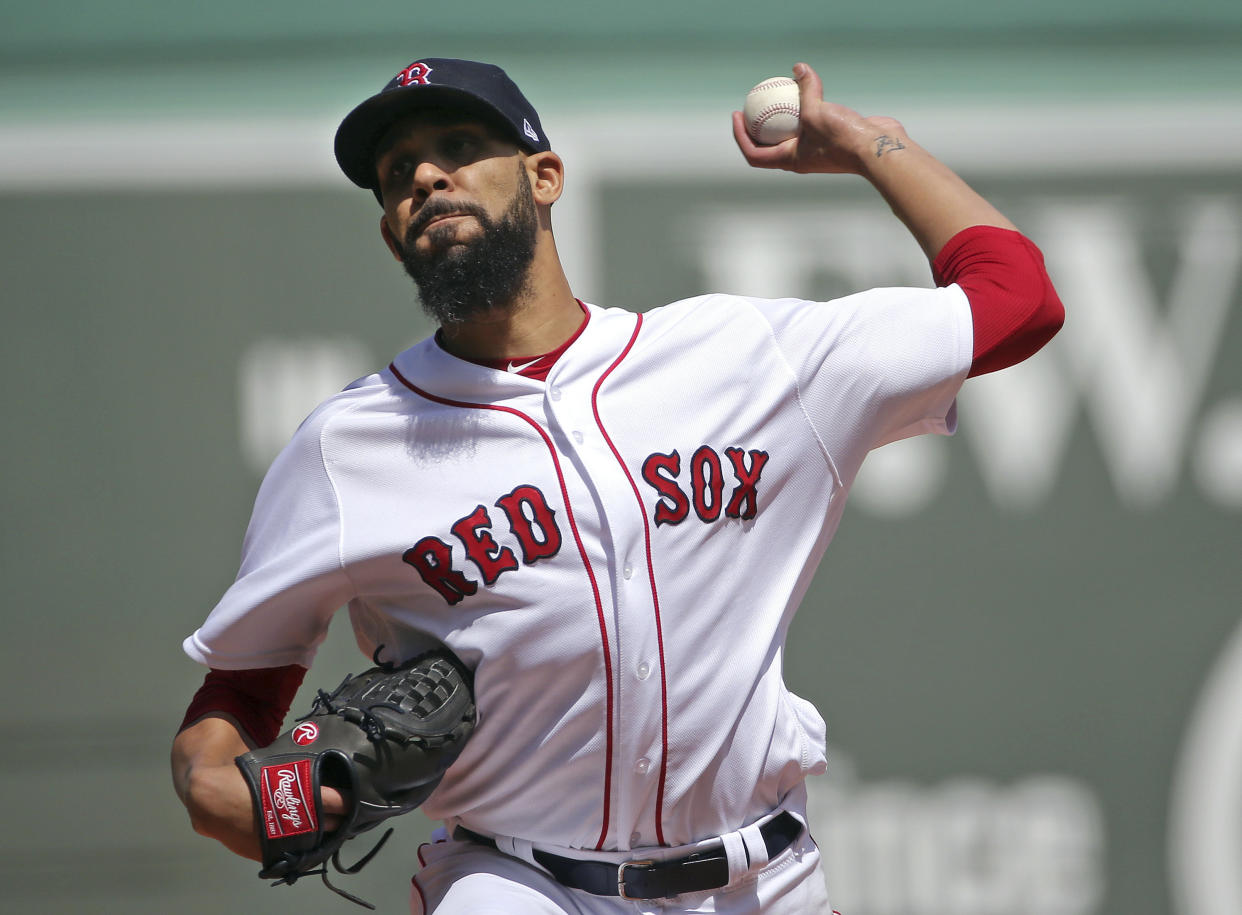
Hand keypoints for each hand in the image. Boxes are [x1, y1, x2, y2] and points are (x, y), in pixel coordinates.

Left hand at [732, 62, 910, 176]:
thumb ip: (806, 89)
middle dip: (757, 127)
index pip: (754, 154)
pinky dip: (806, 110)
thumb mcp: (816, 111)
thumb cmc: (843, 137)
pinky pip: (813, 124)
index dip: (740, 137)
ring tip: (778, 95)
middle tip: (752, 105)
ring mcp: (816, 151)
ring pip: (793, 134)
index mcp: (789, 160)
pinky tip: (808, 92)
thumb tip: (799, 68)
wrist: (878, 149)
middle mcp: (800, 158)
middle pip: (769, 146)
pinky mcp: (832, 140)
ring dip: (783, 118)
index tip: (736, 116)